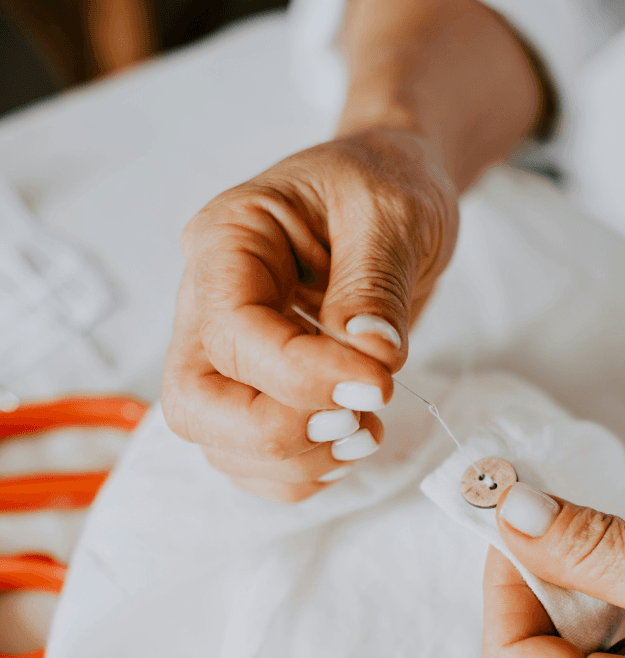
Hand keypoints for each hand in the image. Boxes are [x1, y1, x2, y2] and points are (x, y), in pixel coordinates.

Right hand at [161, 129, 457, 501]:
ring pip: (221, 446)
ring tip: (368, 426)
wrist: (396, 196)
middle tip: (356, 420)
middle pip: (194, 404)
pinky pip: (257, 463)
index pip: (232, 334)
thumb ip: (375, 285)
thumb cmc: (384, 185)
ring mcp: (227, 356)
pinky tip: (353, 438)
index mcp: (226, 241)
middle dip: (275, 433)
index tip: (376, 383)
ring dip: (299, 459)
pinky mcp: (257, 392)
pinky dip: (305, 472)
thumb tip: (367, 355)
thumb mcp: (393, 213)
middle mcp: (210, 304)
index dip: (301, 376)